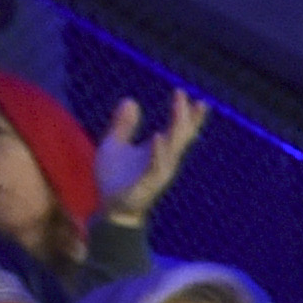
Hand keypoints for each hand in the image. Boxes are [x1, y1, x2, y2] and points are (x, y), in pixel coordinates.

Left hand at [92, 87, 207, 226]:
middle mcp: (164, 160)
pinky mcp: (147, 183)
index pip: (179, 130)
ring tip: (178, 109)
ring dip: (176, 128)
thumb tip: (131, 100)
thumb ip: (123, 125)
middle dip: (184, 115)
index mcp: (159, 150)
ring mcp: (158, 172)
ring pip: (173, 148)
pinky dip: (159, 151)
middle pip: (180, 135)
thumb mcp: (114, 144)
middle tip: (183, 94)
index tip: (192, 96)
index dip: (187, 114)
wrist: (111, 208)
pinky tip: (159, 136)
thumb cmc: (114, 178)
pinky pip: (156, 165)